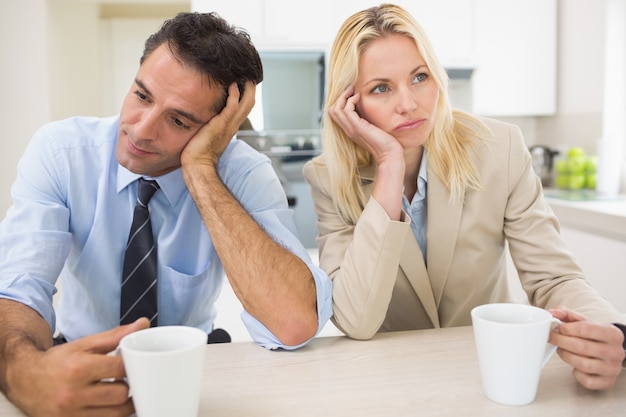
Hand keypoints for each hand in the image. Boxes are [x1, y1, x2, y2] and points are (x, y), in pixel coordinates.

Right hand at [9, 318, 148, 416]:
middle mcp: (73, 394)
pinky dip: (110, 414)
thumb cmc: (58, 361)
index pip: (120, 369)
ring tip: (120, 392)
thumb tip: (143, 324)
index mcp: (78, 368)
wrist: (25, 380)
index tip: (133, 364)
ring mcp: (70, 414)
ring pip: (116, 414)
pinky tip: (108, 405)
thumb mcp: (85, 344)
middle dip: (128, 386)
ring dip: (123, 404)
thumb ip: (116, 335)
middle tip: (125, 380)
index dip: (132, 365)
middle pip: (121, 394)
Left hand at [181, 81, 255, 167]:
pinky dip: (234, 96)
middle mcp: (233, 124)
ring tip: (245, 75)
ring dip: (247, 89)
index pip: (244, 107)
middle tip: (249, 74)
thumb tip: (205, 114)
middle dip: (251, 88)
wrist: (198, 163)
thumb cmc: (199, 150)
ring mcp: (229, 125)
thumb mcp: (207, 132)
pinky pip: (232, 107)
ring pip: (245, 104)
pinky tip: (232, 85)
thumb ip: (210, 122)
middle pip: (250, 103)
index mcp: (231, 126)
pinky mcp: (221, 124)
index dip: (247, 94)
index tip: (244, 81)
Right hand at [328, 86, 402, 165]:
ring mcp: (351, 129)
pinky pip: (346, 110)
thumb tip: (369, 108)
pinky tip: (359, 97)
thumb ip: (368, 120)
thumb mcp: (374, 128)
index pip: (335, 114)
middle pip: (332, 110)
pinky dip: (351, 100)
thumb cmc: (386, 143)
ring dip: (344, 96)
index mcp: (351, 130)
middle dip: (340, 97)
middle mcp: (348, 129)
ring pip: (335, 109)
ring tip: (354, 91)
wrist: (389, 154)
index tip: (352, 94)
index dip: (340, 102)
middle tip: (351, 89)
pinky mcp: (357, 127)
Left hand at [548, 307, 624, 389]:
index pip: (584, 329)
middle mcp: (615, 352)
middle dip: (561, 341)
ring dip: (565, 356)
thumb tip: (551, 312)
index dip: (566, 329)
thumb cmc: (594, 336)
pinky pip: (586, 380)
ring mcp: (612, 369)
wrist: (609, 351)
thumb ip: (566, 314)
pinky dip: (576, 373)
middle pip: (580, 347)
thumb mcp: (583, 321)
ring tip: (562, 349)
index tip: (557, 328)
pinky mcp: (607, 382)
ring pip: (582, 364)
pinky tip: (574, 365)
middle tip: (553, 338)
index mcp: (612, 333)